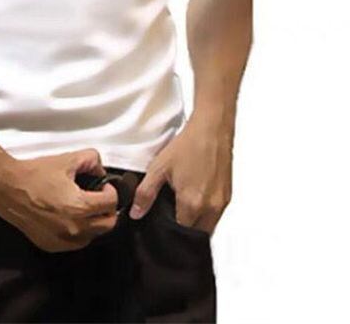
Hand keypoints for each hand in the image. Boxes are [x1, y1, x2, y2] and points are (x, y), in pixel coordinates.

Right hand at [0, 148, 119, 252]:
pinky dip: (77, 231)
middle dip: (107, 209)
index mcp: (80, 207)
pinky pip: (74, 243)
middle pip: (108, 224)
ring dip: (94, 222)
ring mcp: (62, 240)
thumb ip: (91, 160)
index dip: (111, 191)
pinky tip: (68, 216)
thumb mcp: (67, 160)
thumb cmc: (34, 174)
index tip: (104, 186)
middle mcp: (74, 229)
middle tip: (98, 197)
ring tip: (82, 207)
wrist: (6, 187)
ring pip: (93, 236)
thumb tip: (100, 170)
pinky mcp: (50, 245)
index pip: (111, 204)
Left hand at [128, 116, 233, 235]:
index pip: (179, 234)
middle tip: (169, 218)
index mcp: (192, 204)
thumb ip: (145, 193)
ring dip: (194, 223)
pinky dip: (204, 214)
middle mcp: (211, 209)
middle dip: (182, 231)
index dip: (168, 233)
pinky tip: (192, 199)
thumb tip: (136, 214)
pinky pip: (215, 216)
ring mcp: (222, 204)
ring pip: (207, 227)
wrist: (212, 129)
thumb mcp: (159, 167)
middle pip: (195, 234)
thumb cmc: (188, 145)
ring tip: (179, 207)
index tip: (160, 226)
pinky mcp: (228, 197)